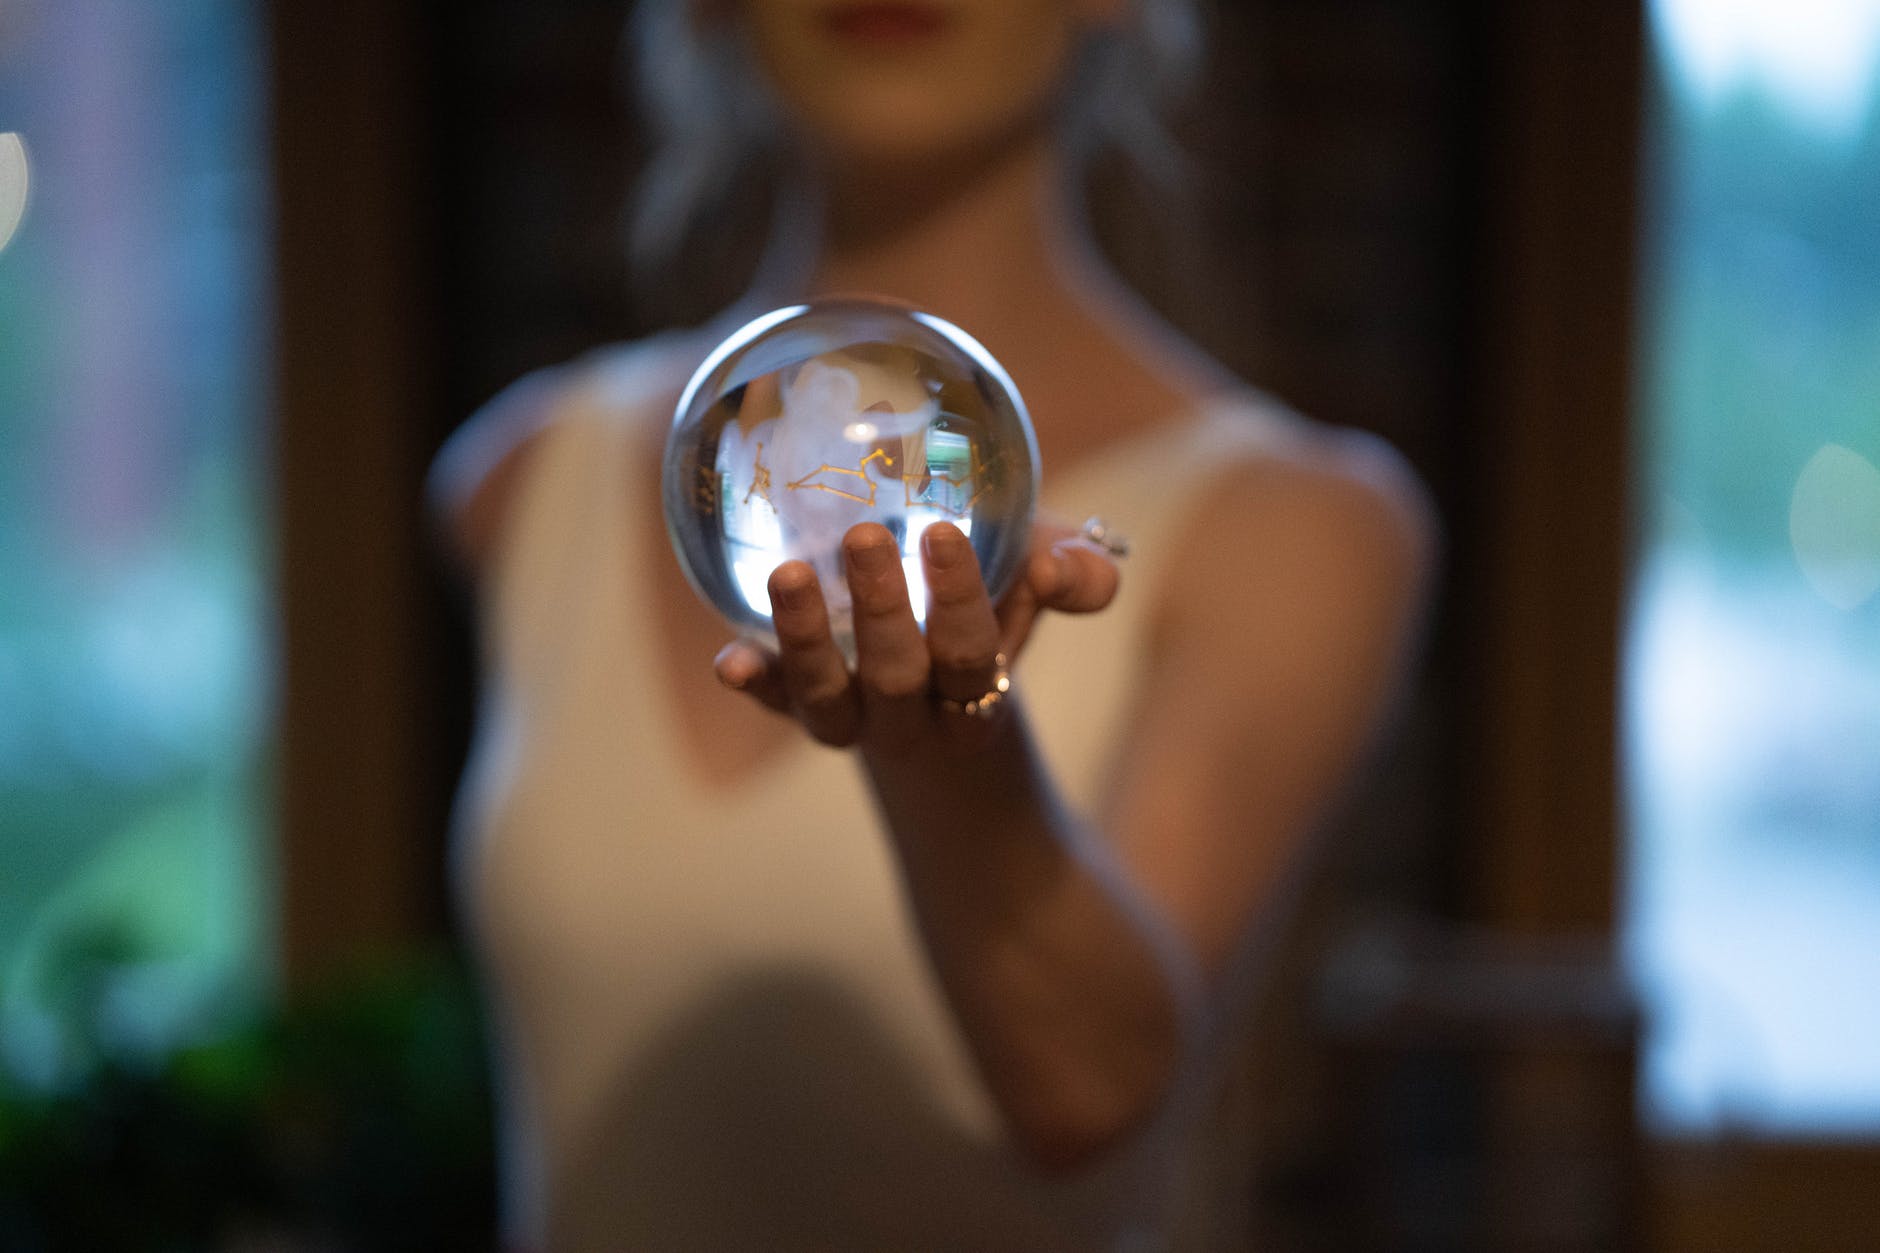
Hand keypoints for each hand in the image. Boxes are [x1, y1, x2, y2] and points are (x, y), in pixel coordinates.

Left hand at [713, 518, 1120, 750]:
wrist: (936, 690)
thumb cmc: (995, 609)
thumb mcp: (1037, 584)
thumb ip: (1075, 575)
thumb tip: (1059, 567)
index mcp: (976, 696)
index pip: (972, 658)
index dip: (960, 602)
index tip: (943, 533)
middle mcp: (910, 719)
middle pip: (896, 679)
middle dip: (881, 611)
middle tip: (863, 536)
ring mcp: (850, 718)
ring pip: (824, 700)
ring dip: (804, 639)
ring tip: (790, 573)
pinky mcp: (797, 705)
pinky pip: (773, 702)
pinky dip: (753, 682)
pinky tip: (730, 661)